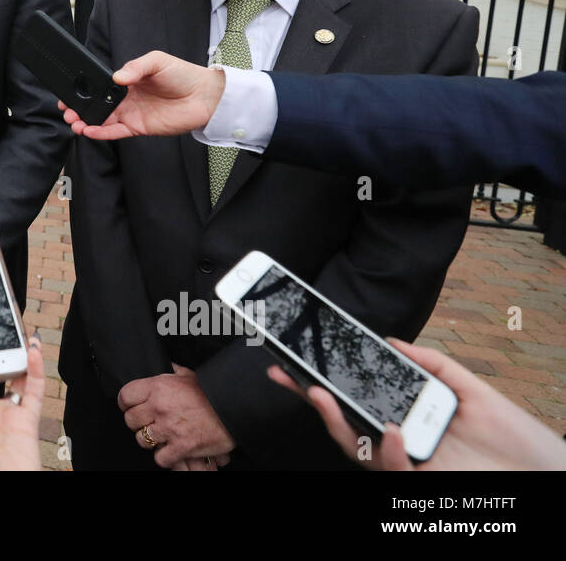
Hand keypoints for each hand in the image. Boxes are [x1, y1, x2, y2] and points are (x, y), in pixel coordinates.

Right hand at [60, 50, 223, 139]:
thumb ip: (135, 67)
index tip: (70, 92)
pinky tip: (89, 131)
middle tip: (68, 110)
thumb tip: (116, 77)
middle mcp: (126, 98)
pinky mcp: (138, 127)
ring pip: (102, 120)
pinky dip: (101, 133)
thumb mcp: (157, 61)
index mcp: (127, 80)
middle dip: (79, 108)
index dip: (84, 89)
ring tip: (74, 122)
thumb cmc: (183, 74)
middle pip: (96, 104)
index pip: (100, 86)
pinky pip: (115, 132)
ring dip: (86, 122)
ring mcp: (131, 113)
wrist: (203, 96)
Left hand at [118, 363, 234, 467]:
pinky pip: (160, 457)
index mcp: (159, 386)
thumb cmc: (213, 392)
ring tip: (160, 436)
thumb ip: (174, 372)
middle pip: (130, 419)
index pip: (126, 395)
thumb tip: (168, 366)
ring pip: (142, 439)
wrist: (234, 409)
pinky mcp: (181, 446)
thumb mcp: (191, 375)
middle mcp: (160, 407)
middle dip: (137, 422)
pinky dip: (164, 456)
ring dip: (149, 440)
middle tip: (147, 422)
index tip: (129, 406)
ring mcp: (169, 428)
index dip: (125, 403)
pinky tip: (171, 449)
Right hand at [268, 338, 565, 470]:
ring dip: (334, 421)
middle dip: (310, 398)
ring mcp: (410, 464)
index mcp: (408, 418)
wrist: (549, 472)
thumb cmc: (516, 439)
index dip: (325, 382)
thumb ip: (433, 364)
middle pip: (343, 422)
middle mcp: (401, 443)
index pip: (358, 399)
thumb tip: (392, 341)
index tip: (298, 360)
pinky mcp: (424, 482)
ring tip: (320, 395)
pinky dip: (389, 450)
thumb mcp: (473, 390)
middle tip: (286, 375)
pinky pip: (394, 468)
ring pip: (356, 449)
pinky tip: (393, 429)